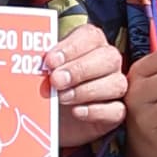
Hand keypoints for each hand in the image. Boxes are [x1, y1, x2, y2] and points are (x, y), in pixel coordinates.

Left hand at [49, 18, 128, 149]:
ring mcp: (115, 87)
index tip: (50, 61)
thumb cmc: (49, 87)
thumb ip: (44, 65)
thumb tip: (39, 64)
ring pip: (116, 84)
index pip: (91, 36)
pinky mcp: (115, 113)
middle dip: (80, 69)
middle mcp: (108, 62)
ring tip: (62, 97)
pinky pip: (116, 110)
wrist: (51, 119)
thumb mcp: (43, 73)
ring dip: (87, 91)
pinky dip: (96, 111)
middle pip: (109, 58)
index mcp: (91, 44)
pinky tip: (76, 112)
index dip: (71, 48)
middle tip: (56, 80)